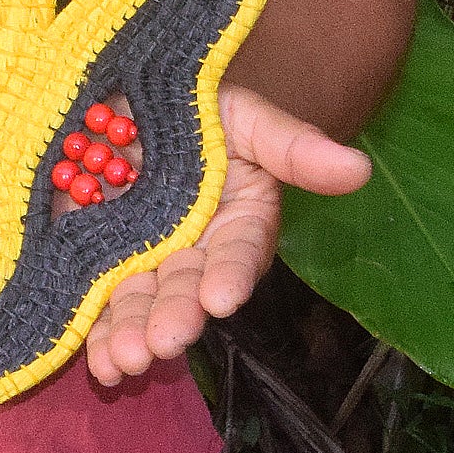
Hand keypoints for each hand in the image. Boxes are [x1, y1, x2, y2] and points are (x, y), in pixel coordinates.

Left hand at [83, 84, 369, 387]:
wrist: (134, 89)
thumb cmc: (200, 102)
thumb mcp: (246, 114)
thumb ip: (293, 145)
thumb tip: (359, 167)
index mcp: (236, 220)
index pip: (238, 252)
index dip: (230, 274)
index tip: (220, 296)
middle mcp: (192, 248)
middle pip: (185, 288)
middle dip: (175, 317)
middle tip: (163, 341)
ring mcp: (142, 254)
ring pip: (141, 302)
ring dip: (131, 336)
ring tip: (122, 363)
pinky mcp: (95, 252)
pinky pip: (96, 296)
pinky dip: (94, 329)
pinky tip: (96, 361)